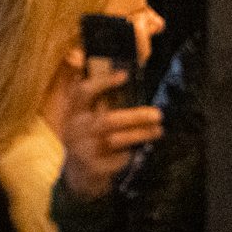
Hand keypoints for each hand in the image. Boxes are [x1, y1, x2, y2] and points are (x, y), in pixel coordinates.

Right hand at [59, 51, 162, 201]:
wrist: (75, 174)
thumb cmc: (83, 135)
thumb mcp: (79, 112)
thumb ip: (85, 87)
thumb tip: (85, 56)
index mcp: (73, 111)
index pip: (83, 92)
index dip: (103, 82)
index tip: (125, 75)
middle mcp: (76, 129)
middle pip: (107, 121)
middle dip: (135, 117)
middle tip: (158, 114)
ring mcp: (84, 150)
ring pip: (116, 141)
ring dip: (140, 134)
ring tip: (158, 130)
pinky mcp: (93, 168)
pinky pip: (118, 160)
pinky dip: (129, 155)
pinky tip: (138, 150)